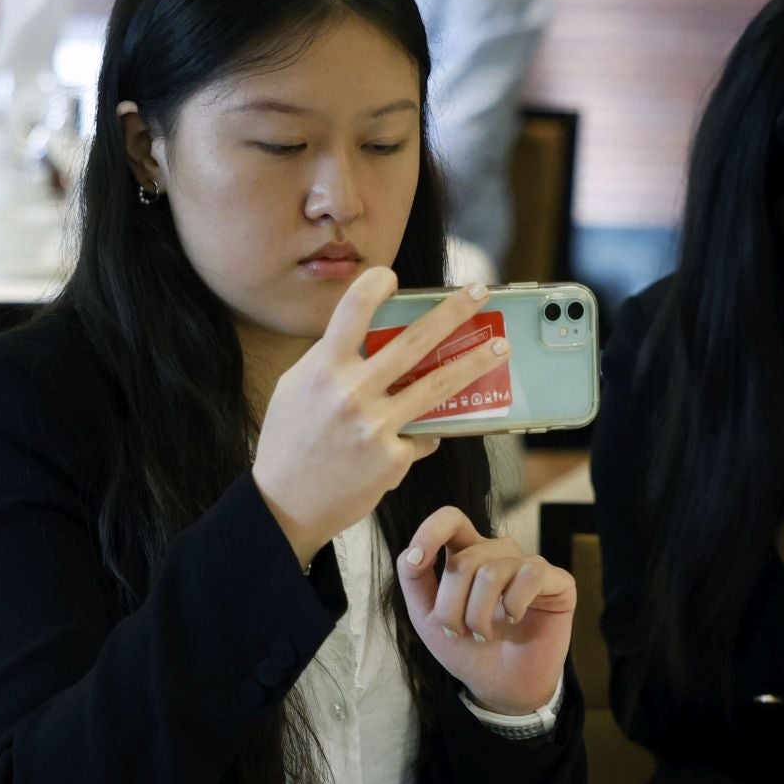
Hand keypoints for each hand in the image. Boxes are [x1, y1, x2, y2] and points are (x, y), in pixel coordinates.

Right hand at [253, 268, 509, 563]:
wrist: (284, 506)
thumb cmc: (288, 443)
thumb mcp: (295, 389)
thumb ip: (329, 361)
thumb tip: (370, 338)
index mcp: (322, 369)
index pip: (352, 311)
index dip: (375, 285)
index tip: (392, 277)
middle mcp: (351, 393)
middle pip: (414, 341)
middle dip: (453, 312)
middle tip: (479, 292)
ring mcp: (375, 426)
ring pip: (438, 385)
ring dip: (474, 362)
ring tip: (499, 348)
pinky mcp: (393, 457)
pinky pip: (423, 434)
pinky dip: (423, 432)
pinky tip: (418, 435)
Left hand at [395, 506, 574, 715]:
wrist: (501, 688)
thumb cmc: (467, 650)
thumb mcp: (427, 617)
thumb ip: (414, 579)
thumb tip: (412, 552)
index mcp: (468, 555)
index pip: (451, 520)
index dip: (431, 530)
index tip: (417, 559)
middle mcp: (499, 554)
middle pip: (465, 561)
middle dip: (451, 605)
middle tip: (457, 633)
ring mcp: (529, 565)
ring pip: (493, 571)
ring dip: (479, 613)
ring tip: (483, 635)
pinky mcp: (557, 581)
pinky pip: (530, 574)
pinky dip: (514, 604)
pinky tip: (514, 619)